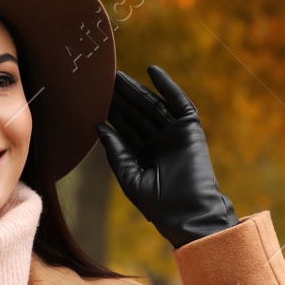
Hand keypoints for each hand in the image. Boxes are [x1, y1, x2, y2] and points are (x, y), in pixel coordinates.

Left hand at [95, 65, 238, 248]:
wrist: (188, 213)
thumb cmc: (158, 204)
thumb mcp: (129, 176)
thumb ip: (116, 151)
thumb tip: (99, 127)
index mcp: (144, 156)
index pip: (125, 129)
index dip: (111, 113)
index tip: (93, 97)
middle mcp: (159, 142)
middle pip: (137, 114)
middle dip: (121, 98)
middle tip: (102, 79)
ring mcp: (175, 134)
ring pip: (153, 105)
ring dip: (137, 90)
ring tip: (118, 76)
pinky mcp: (190, 129)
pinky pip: (179, 103)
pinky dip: (168, 86)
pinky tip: (152, 71)